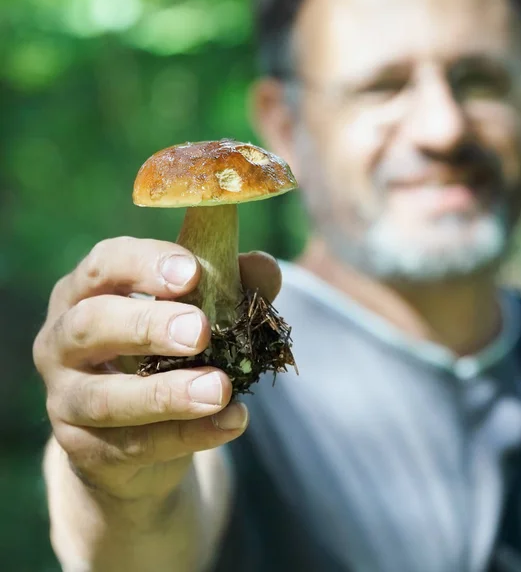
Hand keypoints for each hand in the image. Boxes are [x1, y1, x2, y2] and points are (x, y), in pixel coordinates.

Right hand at [34, 237, 280, 501]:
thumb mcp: (193, 312)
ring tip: (220, 389)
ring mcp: (65, 398)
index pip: (105, 264)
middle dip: (147, 326)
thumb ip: (230, 287)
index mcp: (88, 292)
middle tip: (199, 331)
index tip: (192, 272)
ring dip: (166, 393)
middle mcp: (63, 341)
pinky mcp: (83, 448)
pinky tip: (232, 421)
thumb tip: (266, 267)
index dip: (146, 264)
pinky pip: (133, 444)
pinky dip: (187, 434)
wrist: (130, 434)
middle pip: (91, 324)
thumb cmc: (163, 353)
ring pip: (105, 396)